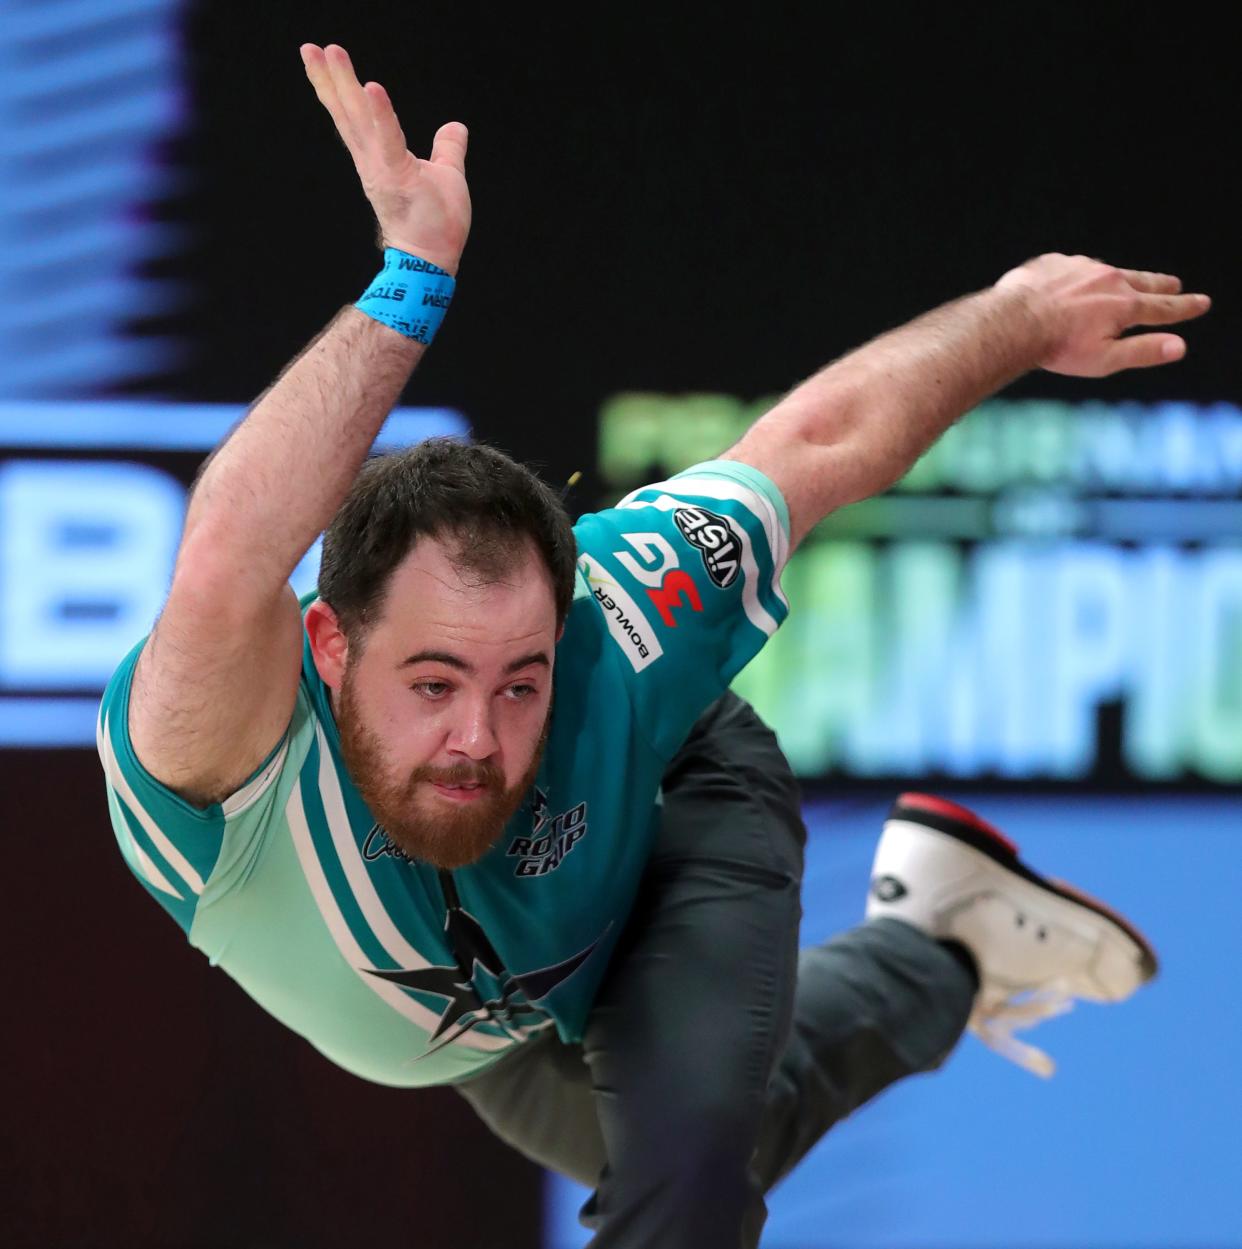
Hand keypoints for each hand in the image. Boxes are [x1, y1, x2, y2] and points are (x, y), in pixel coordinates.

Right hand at [300, 43, 469, 273]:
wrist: (432, 261)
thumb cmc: (437, 224)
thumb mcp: (447, 176)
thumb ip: (447, 149)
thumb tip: (455, 126)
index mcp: (381, 159)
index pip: (356, 118)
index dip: (340, 89)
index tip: (324, 59)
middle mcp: (373, 162)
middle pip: (348, 113)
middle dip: (329, 79)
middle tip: (310, 48)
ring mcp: (381, 169)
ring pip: (358, 120)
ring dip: (344, 85)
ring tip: (330, 53)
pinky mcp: (396, 177)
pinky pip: (388, 140)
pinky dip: (380, 114)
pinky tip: (372, 87)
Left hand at [994, 254, 1209, 377]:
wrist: (1011, 322)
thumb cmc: (1056, 347)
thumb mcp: (1104, 359)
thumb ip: (1142, 351)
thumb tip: (1178, 347)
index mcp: (1123, 305)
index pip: (1163, 307)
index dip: (1184, 307)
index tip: (1201, 302)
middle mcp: (1107, 279)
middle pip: (1141, 281)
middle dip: (1160, 284)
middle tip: (1174, 284)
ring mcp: (1079, 267)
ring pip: (1106, 271)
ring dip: (1117, 278)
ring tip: (1122, 283)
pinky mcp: (1053, 262)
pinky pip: (1072, 268)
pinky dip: (1078, 276)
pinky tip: (1072, 284)